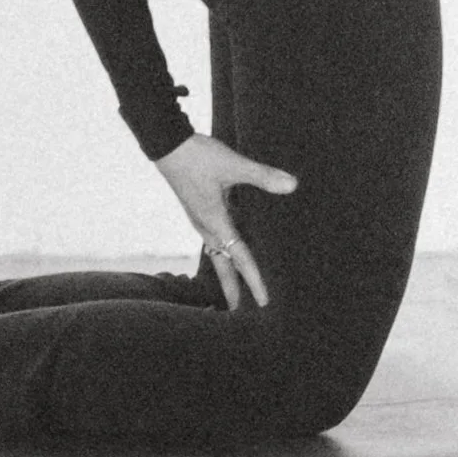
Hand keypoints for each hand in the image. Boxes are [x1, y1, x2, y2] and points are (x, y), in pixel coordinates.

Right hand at [154, 130, 297, 310]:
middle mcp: (205, 226)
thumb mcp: (232, 164)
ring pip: (215, 253)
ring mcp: (199, 219)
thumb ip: (262, 175)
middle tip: (239, 313)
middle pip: (221, 266)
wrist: (166, 143)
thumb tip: (292, 185)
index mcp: (214, 220)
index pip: (239, 257)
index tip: (264, 302)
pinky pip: (212, 240)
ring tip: (235, 287)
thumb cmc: (197, 155)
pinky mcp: (197, 210)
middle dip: (231, 289)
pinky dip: (222, 252)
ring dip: (226, 272)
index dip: (253, 280)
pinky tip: (229, 249)